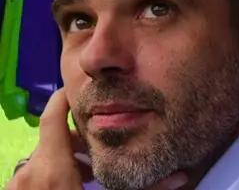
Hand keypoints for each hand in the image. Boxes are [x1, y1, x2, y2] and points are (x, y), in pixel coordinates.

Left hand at [6, 90, 188, 189]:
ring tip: (90, 178)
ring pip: (43, 161)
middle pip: (53, 141)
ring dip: (66, 163)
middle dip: (80, 142)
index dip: (68, 98)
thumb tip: (184, 177)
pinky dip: (52, 178)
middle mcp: (28, 173)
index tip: (86, 95)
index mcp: (52, 168)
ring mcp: (17, 187)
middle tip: (105, 152)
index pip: (54, 115)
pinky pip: (34, 179)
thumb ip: (147, 188)